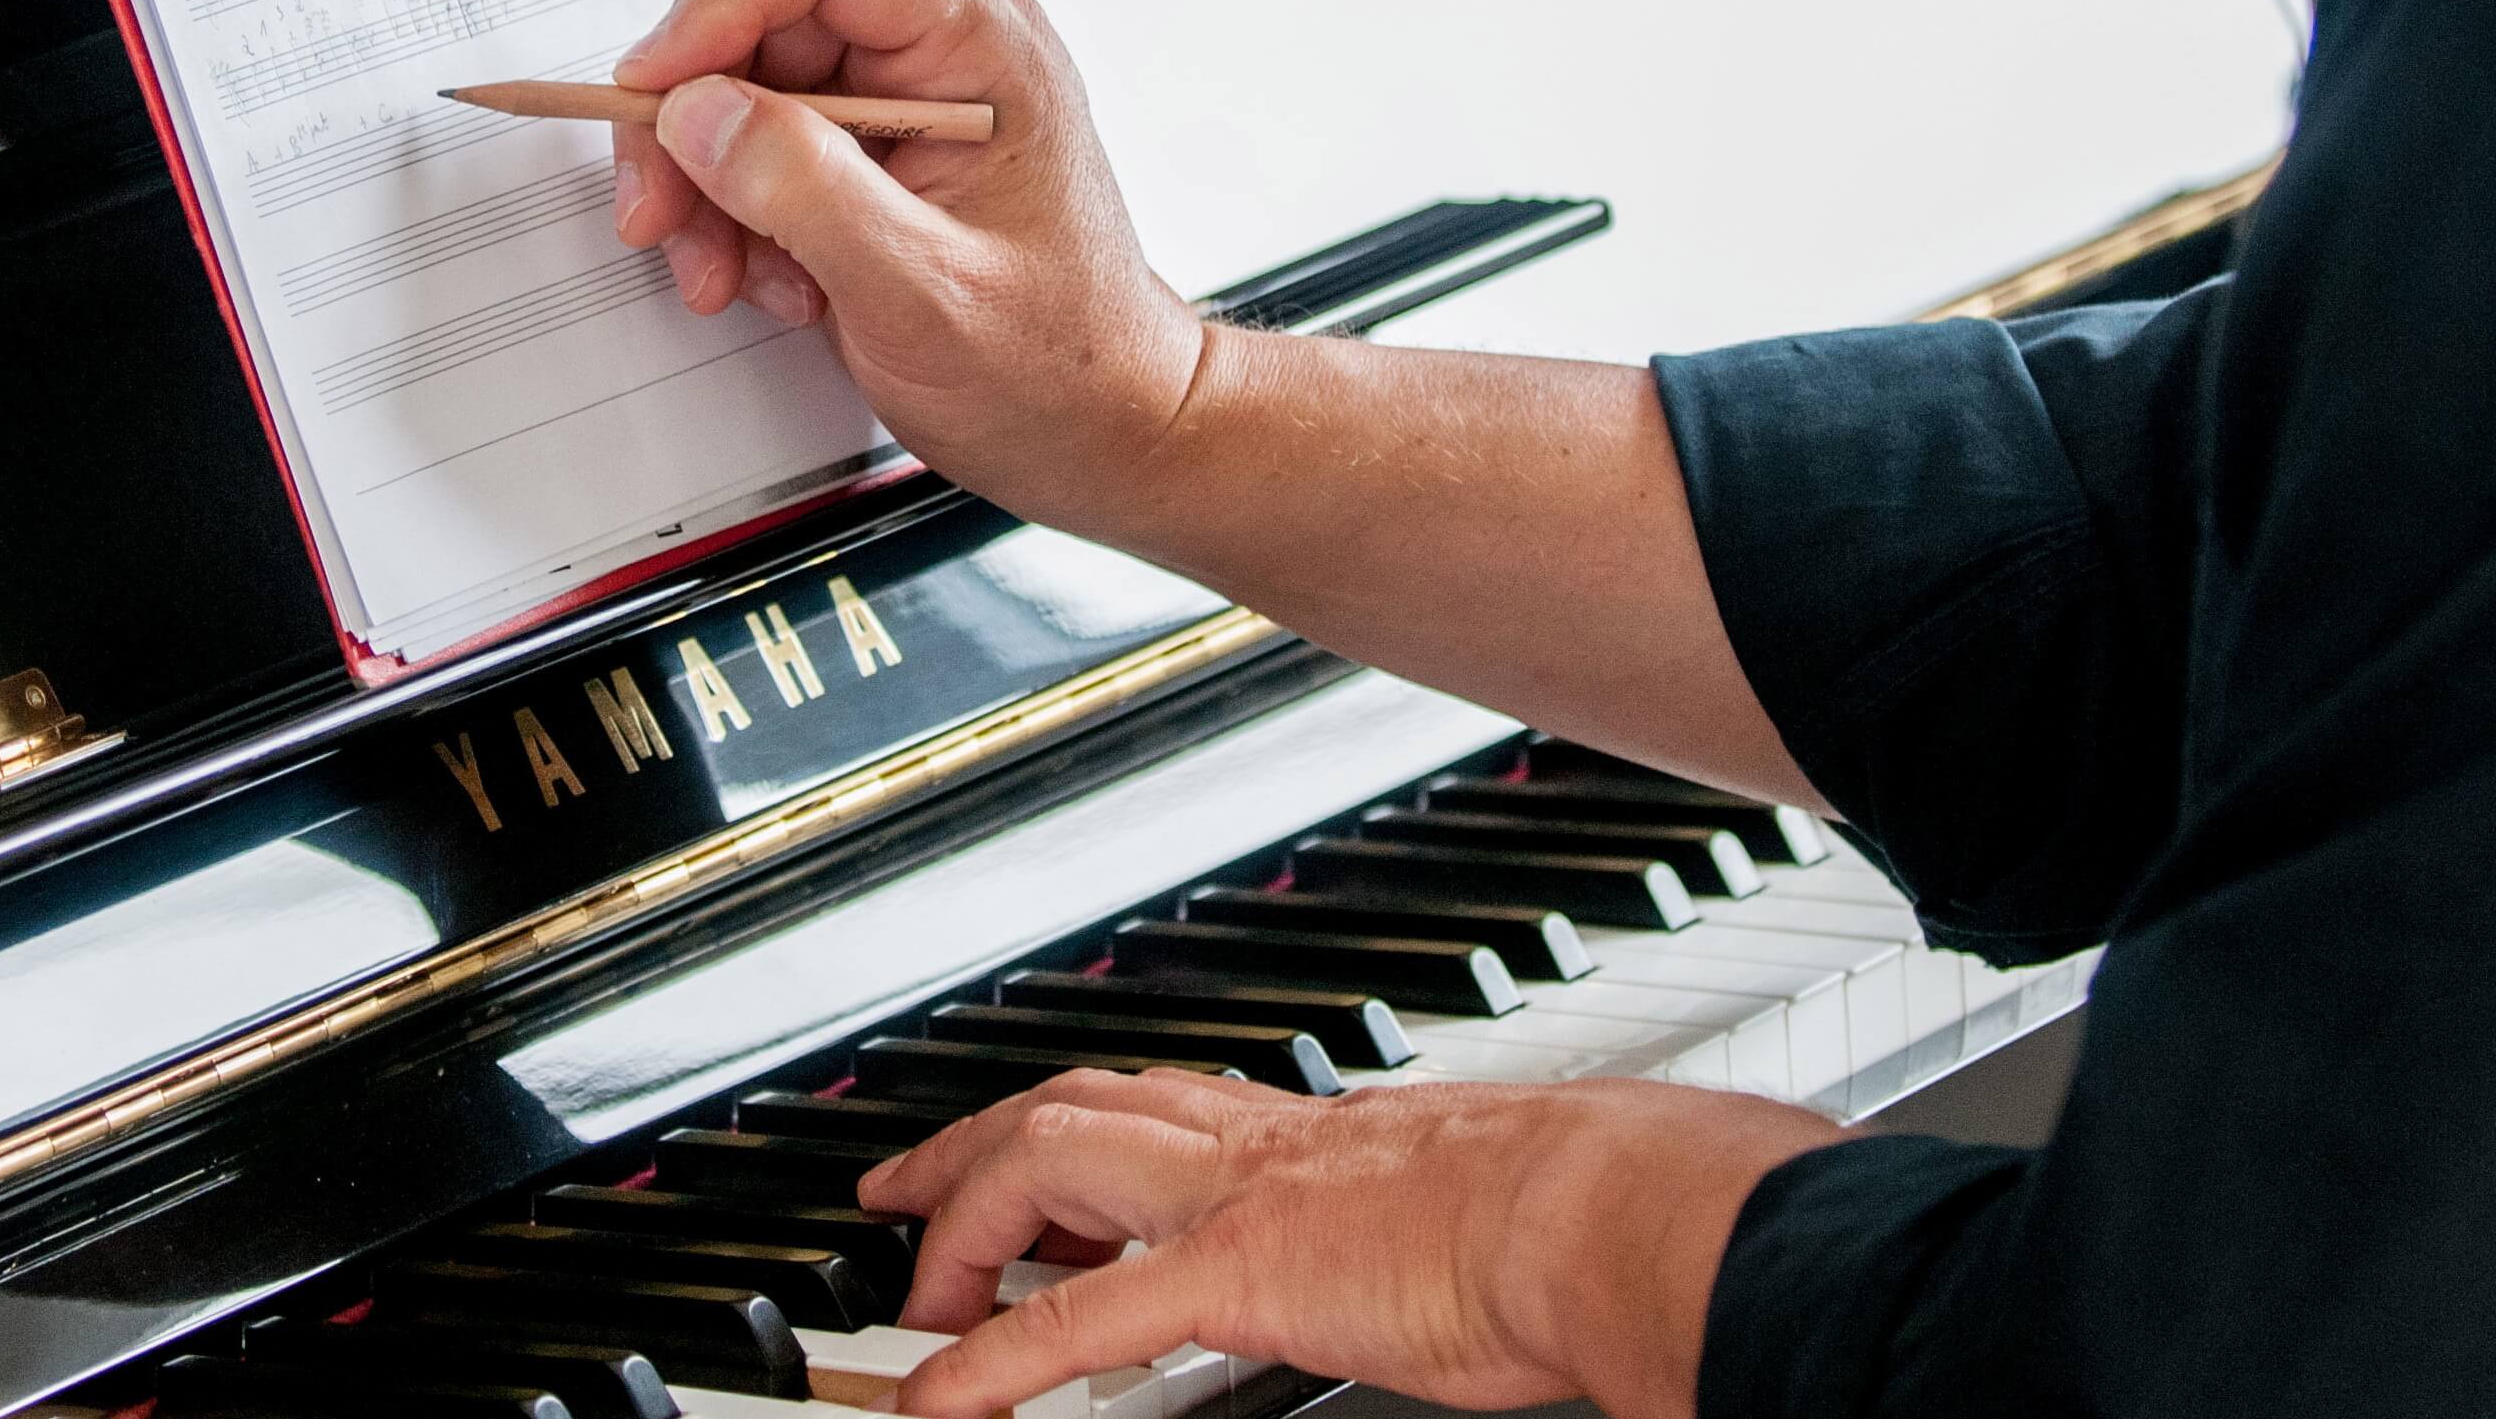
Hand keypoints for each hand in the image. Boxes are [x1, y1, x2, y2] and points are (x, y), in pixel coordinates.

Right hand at [611, 0, 1204, 506]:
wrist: (1104, 430)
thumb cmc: (1056, 366)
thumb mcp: (924, 293)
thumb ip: (808, 194)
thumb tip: (697, 111)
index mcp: (979, 42)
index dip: (717, 2)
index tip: (653, 94)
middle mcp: (939, 49)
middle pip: (761, 15)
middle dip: (693, 119)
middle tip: (660, 220)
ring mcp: (903, 98)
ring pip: (744, 85)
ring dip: (706, 182)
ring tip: (725, 277)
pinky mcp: (873, 153)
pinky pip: (762, 146)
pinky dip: (736, 215)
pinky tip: (774, 284)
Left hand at [855, 1067, 1836, 1417]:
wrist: (1599, 1213)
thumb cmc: (1563, 1226)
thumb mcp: (1455, 1218)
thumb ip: (1402, 1232)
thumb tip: (1423, 1268)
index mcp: (1303, 1136)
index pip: (1147, 1108)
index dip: (1055, 1128)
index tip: (1006, 1158)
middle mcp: (1253, 1144)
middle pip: (1066, 1107)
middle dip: (967, 1150)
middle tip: (897, 1201)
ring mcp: (1236, 1198)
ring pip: (1046, 1157)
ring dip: (960, 1223)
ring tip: (914, 1303)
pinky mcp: (1238, 1273)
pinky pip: (1075, 1316)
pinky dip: (990, 1360)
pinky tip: (937, 1401)